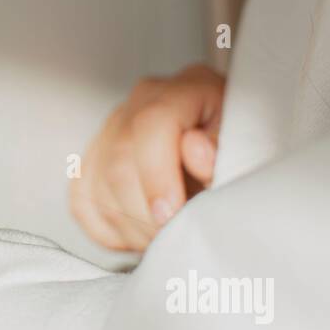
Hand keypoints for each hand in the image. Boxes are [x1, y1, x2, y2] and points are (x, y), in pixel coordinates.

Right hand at [70, 64, 224, 251]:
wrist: (221, 138)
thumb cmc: (238, 142)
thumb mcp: (247, 141)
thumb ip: (223, 149)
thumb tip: (196, 151)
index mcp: (180, 91)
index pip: (151, 126)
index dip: (156, 176)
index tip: (170, 216)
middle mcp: (138, 104)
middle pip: (119, 163)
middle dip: (144, 214)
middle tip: (174, 238)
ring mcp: (110, 129)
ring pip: (98, 186)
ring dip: (129, 226)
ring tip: (163, 238)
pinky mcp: (94, 158)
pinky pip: (82, 199)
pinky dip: (106, 228)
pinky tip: (138, 233)